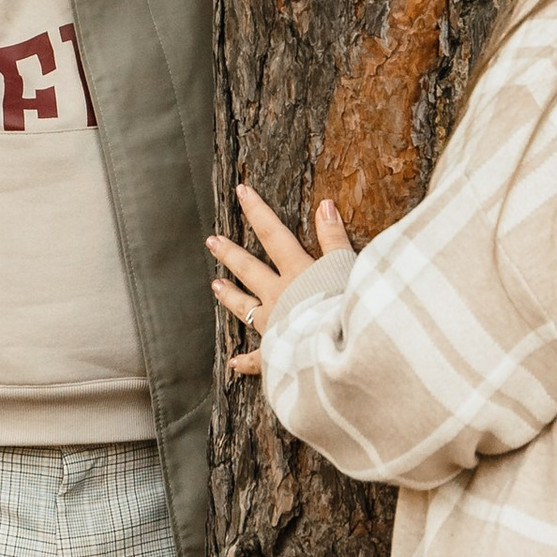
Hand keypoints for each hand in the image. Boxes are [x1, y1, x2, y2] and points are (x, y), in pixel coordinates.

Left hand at [207, 184, 352, 375]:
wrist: (338, 352)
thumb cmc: (346, 308)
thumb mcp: (346, 266)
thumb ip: (335, 238)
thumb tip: (326, 205)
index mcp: (297, 273)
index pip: (274, 235)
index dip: (258, 211)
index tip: (241, 192)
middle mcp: (280, 296)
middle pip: (250, 270)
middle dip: (231, 253)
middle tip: (211, 241)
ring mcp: (275, 325)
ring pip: (246, 308)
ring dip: (230, 297)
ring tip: (215, 286)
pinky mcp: (278, 354)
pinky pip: (259, 359)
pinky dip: (247, 362)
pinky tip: (234, 364)